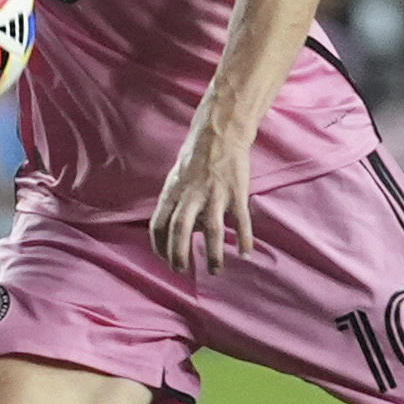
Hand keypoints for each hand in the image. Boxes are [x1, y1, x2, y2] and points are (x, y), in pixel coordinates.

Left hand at [149, 124, 253, 274]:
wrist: (221, 132)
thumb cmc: (196, 157)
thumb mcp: (177, 177)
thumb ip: (177, 202)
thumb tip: (183, 230)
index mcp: (173, 191)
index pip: (158, 223)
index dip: (159, 245)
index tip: (165, 259)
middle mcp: (191, 194)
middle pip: (180, 229)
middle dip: (179, 254)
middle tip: (181, 271)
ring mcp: (215, 194)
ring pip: (211, 230)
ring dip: (213, 254)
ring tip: (215, 271)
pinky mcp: (236, 192)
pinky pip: (241, 220)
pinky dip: (244, 239)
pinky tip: (245, 254)